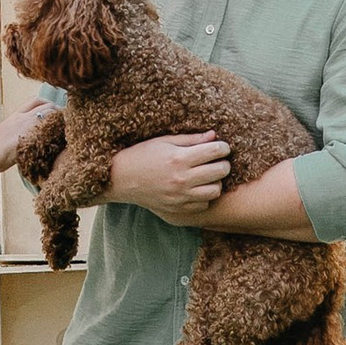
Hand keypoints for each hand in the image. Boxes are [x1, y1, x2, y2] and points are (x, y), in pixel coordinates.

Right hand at [0, 105, 56, 186]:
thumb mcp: (2, 137)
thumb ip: (12, 135)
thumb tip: (15, 142)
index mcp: (15, 116)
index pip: (34, 101)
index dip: (45, 102)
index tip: (51, 108)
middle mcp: (23, 117)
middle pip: (46, 104)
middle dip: (56, 109)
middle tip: (62, 118)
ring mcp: (30, 124)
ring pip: (51, 112)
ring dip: (59, 117)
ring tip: (64, 126)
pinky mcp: (35, 134)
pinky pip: (52, 125)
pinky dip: (58, 127)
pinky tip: (61, 135)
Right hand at [107, 133, 232, 224]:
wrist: (122, 179)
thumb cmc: (142, 155)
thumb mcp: (164, 141)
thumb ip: (191, 140)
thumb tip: (214, 136)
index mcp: (179, 158)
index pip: (214, 151)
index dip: (223, 147)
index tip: (222, 146)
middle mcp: (182, 179)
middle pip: (220, 171)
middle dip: (223, 163)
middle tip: (218, 160)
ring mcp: (180, 196)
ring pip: (215, 190)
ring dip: (216, 181)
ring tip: (209, 175)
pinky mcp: (178, 208)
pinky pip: (203, 204)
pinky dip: (205, 196)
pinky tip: (198, 188)